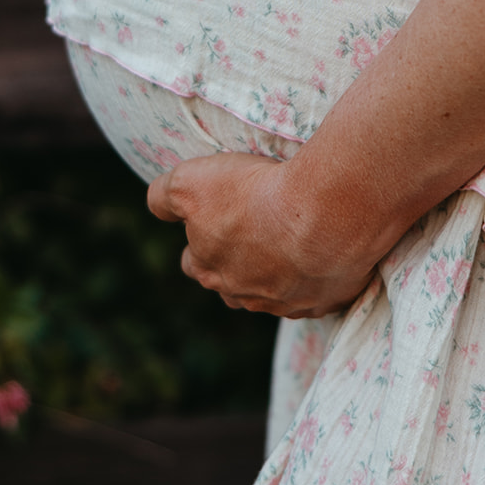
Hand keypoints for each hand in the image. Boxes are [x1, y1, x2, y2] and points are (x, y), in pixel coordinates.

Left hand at [146, 151, 378, 317]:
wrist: (325, 212)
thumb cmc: (255, 195)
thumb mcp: (191, 181)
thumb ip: (165, 194)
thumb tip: (157, 204)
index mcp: (210, 270)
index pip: (193, 262)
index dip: (201, 239)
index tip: (220, 216)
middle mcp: (246, 296)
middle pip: (233, 286)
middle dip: (238, 265)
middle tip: (257, 231)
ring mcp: (289, 303)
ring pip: (276, 294)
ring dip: (280, 273)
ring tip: (294, 242)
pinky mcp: (327, 299)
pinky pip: (319, 293)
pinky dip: (319, 276)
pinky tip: (327, 251)